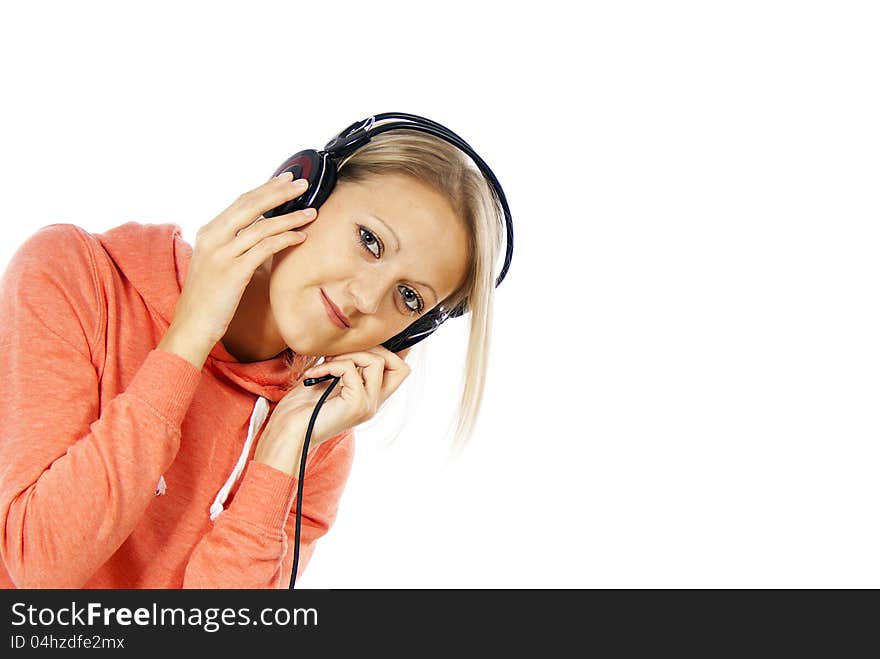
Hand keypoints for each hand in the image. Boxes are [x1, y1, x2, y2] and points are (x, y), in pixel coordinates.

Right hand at [171, 172, 317, 346]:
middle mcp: (213, 238)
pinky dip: (284, 239)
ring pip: (261, 226)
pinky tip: (300, 237)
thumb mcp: (216, 263)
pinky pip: (264, 248)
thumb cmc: (209, 298)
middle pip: (251, 205)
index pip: (241, 202)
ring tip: (311, 212)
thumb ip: (233, 245)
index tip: (286, 179)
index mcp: (208, 232)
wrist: (192, 325)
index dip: (265, 188)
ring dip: (290, 217)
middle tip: (303, 183)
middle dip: (279, 192)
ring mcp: (222, 254)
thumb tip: (260, 232)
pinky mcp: (233, 272)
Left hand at [255, 346, 411, 471]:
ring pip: (376, 362)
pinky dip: (330, 365)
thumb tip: (351, 342)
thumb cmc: (301, 409)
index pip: (400, 371)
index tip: (353, 350)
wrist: (288, 433)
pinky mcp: (356, 404)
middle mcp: (373, 403)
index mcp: (369, 398)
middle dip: (373, 349)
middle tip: (344, 355)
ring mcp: (368, 405)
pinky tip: (314, 374)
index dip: (384, 352)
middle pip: (401, 367)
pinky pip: (350, 368)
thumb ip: (344, 366)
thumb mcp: (328, 381)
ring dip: (348, 355)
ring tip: (327, 364)